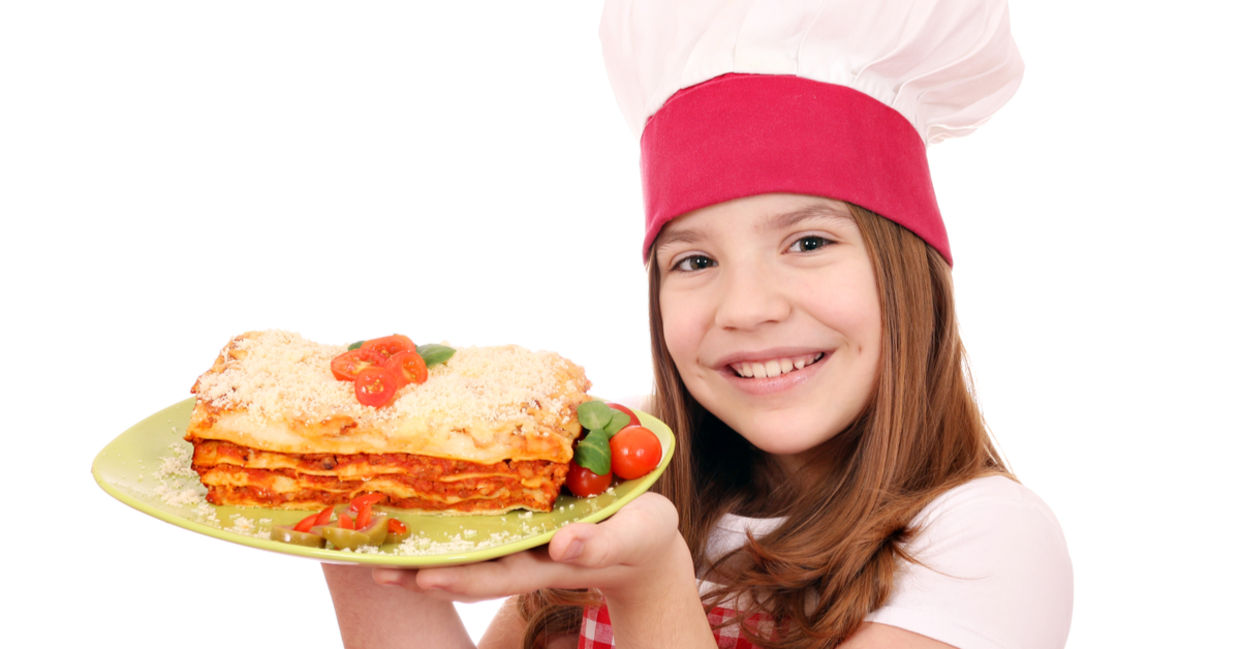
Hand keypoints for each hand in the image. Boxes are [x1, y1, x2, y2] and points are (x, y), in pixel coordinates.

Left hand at [371, 492, 688, 602]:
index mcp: (548, 561)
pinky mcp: (521, 526)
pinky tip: (417, 514)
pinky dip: (446, 526)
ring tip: (376, 554)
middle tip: (377, 569)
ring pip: (465, 553)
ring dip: (423, 556)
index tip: (423, 577)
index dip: (459, 578)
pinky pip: (477, 528)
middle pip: (467, 570)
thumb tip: (563, 546)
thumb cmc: (644, 535)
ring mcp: (520, 544)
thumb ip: (600, 543)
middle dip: (422, 573)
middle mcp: (525, 557)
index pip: (495, 575)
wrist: (646, 539)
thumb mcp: (634, 534)